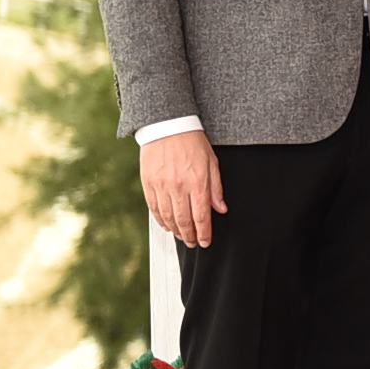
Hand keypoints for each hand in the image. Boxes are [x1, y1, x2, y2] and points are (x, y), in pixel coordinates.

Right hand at [139, 128, 224, 246]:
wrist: (167, 125)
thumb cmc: (192, 142)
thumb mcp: (212, 162)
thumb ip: (216, 188)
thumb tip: (221, 209)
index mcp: (197, 182)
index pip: (202, 216)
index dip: (204, 233)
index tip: (205, 242)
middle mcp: (178, 187)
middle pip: (184, 221)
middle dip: (190, 236)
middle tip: (193, 243)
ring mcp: (161, 186)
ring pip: (168, 217)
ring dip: (175, 230)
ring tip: (181, 236)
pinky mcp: (148, 183)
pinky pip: (154, 208)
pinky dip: (161, 220)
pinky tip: (166, 225)